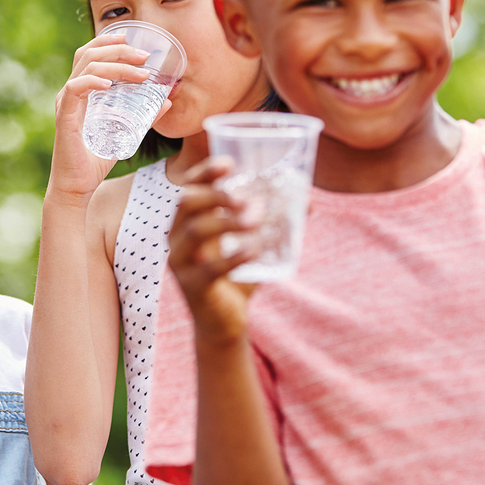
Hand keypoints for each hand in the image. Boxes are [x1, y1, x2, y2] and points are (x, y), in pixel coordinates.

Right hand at [49, 31, 171, 201]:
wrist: (78, 187)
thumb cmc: (96, 160)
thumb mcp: (126, 132)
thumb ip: (144, 115)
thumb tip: (166, 100)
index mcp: (81, 91)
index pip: (90, 54)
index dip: (108, 40)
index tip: (131, 37)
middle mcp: (71, 92)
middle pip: (89, 53)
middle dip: (118, 48)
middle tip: (144, 55)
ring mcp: (66, 103)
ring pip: (87, 66)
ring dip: (116, 64)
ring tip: (140, 72)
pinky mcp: (64, 116)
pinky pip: (75, 89)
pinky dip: (92, 81)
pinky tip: (109, 83)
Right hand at [168, 158, 260, 344]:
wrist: (224, 321)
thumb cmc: (236, 274)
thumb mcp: (251, 242)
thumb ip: (273, 221)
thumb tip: (308, 199)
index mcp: (187, 220)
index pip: (189, 186)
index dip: (205, 172)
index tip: (229, 163)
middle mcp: (176, 236)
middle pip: (186, 202)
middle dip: (216, 194)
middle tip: (245, 198)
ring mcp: (181, 262)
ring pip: (195, 230)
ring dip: (227, 221)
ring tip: (257, 221)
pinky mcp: (193, 286)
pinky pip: (210, 268)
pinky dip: (235, 256)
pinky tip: (256, 250)